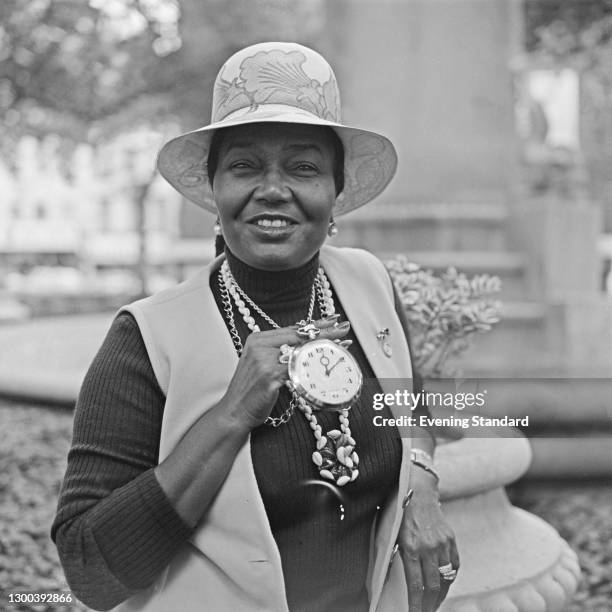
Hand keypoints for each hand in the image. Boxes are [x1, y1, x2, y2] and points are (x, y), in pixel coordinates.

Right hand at [222, 315, 350, 428]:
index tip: (333, 319)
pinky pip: (297, 368)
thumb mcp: (263, 365)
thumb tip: (305, 344)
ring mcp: (264, 360)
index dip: (314, 324)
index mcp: (258, 339)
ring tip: (343, 344)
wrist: (234, 412)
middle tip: (344, 328)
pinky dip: (314, 367)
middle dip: (325, 332)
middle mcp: (260, 346)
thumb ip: (279, 352)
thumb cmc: (252, 391)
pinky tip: (327, 365)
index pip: (292, 328)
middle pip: (299, 336)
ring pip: (301, 350)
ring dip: (324, 348)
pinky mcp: (269, 376)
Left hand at [398, 470, 459, 611]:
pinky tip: (444, 585)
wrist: (417, 488)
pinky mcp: (450, 538)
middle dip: (429, 604)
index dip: (416, 604)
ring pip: (446, 578)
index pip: (416, 585)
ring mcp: (442, 543)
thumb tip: (398, 580)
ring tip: (434, 604)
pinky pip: (454, 565)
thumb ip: (398, 555)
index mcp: (411, 546)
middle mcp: (429, 546)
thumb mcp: (392, 533)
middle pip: (433, 586)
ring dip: (440, 595)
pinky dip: (450, 578)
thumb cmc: (399, 510)